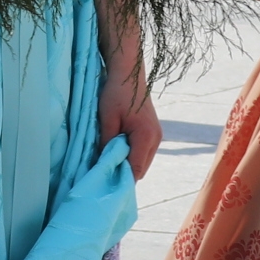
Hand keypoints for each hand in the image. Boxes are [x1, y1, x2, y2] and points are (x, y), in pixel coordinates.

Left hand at [98, 62, 161, 181]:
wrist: (129, 74)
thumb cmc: (116, 94)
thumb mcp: (107, 119)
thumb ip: (106, 144)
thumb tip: (103, 165)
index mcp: (146, 137)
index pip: (135, 169)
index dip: (120, 180)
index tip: (105, 185)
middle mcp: (156, 139)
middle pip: (140, 169)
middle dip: (123, 174)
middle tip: (103, 174)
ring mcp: (157, 136)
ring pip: (142, 162)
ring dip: (127, 164)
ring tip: (108, 162)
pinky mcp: (153, 132)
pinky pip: (143, 153)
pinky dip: (131, 156)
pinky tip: (117, 151)